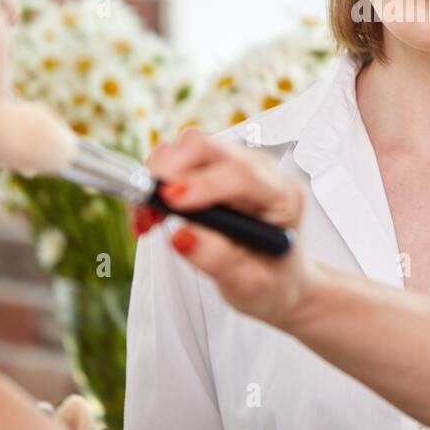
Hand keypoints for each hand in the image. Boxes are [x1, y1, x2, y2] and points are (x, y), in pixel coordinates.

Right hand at [133, 130, 316, 327]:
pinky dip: (155, 180)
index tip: (169, 201)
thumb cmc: (270, 277)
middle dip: (167, 173)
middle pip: (207, 147)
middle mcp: (260, 170)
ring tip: (148, 220)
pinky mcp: (214, 165)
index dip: (203, 184)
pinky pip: (177, 157)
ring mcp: (236, 162)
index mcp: (282, 197)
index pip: (243, 174)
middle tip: (148, 214)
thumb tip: (181, 236)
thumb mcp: (251, 283)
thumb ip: (219, 260)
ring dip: (156, 177)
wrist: (275, 275)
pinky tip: (153, 213)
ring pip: (186, 147)